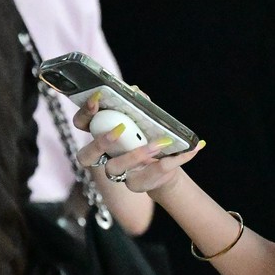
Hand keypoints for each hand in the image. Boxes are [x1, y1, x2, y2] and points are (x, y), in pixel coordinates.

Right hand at [77, 97, 204, 196]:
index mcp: (101, 133)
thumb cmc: (149, 135)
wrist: (167, 162)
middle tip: (120, 128)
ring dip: (136, 154)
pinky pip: (147, 177)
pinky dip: (171, 162)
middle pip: (85, 155)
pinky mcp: (136, 184)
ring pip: (114, 168)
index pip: (82, 123)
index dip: (85, 113)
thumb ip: (138, 104)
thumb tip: (135, 91)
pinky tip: (191, 150)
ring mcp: (118, 172)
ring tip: (161, 142)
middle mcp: (103, 156)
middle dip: (100, 142)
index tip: (97, 99)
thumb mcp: (145, 117)